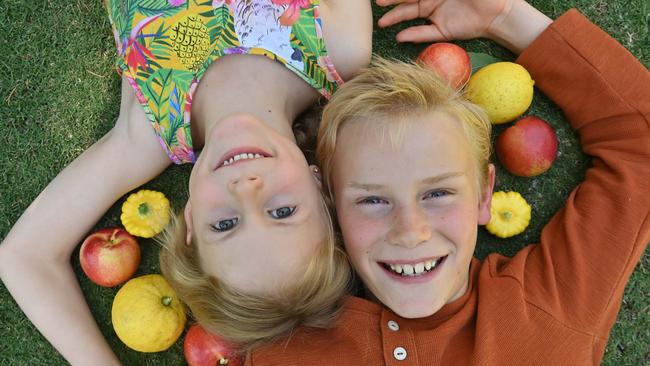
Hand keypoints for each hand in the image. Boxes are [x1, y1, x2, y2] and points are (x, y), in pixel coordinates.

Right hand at [376, 0, 512, 42]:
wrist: (500, 10)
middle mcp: (433, 1)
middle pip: (408, 1)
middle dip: (393, 1)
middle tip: (378, 3)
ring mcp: (437, 15)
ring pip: (412, 17)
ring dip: (397, 18)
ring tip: (382, 22)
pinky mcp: (443, 31)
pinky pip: (425, 33)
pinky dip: (413, 35)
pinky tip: (400, 36)